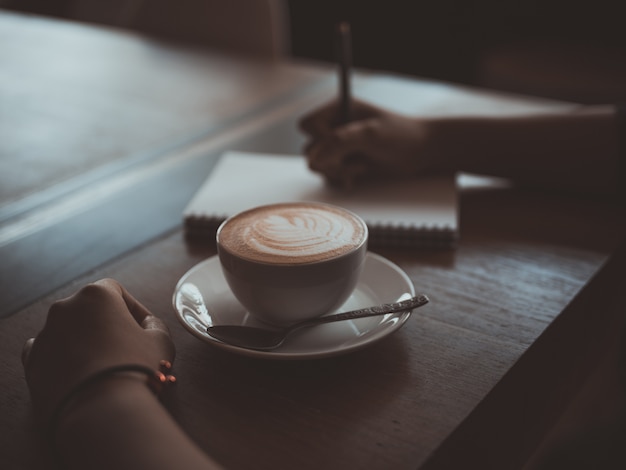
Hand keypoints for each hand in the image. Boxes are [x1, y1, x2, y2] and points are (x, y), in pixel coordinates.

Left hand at [22, 279, 174, 424]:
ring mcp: (45, 334)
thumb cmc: (137, 367)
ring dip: (85, 342)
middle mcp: (65, 308)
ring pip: (68, 331)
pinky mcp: (32, 362)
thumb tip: (147, 325)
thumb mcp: (161, 340)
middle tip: (126, 348)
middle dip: (107, 325)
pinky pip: (48, 352)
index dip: (132, 308)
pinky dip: (62, 358)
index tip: (144, 328)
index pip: (115, 291)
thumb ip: (154, 325)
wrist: (103, 410)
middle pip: (89, 310)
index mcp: (96, 295)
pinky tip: (79, 372)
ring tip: (105, 366)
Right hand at [299, 99, 437, 185]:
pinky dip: (339, 179)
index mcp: (338, 110)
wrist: (420, 152)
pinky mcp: (343, 165)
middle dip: (329, 160)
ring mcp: (338, 148)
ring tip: (358, 169)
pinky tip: (356, 177)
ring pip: (316, 165)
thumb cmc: (400, 135)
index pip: (308, 125)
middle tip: (351, 162)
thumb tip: (314, 158)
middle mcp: (334, 127)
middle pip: (308, 148)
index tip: (341, 145)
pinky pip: (327, 176)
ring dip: (335, 171)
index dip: (319, 138)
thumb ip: (340, 142)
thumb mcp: (371, 134)